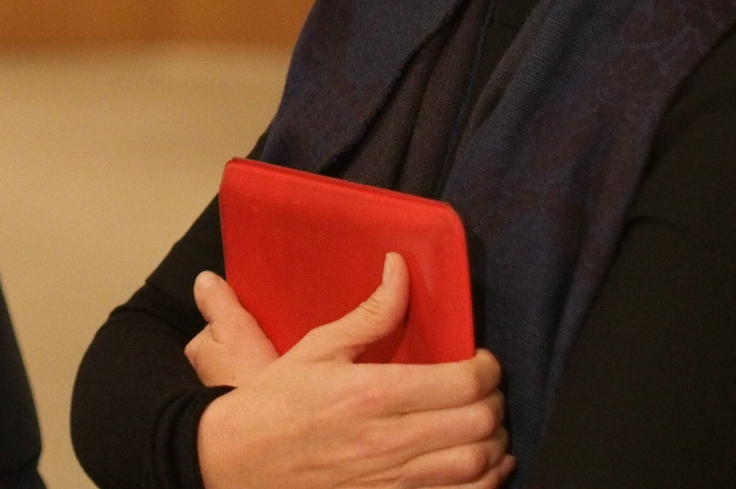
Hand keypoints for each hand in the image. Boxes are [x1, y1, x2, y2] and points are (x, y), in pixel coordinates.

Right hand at [196, 254, 512, 488]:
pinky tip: (484, 466)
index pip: (460, 382)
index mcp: (371, 393)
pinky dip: (485, 483)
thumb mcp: (318, 348)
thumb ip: (371, 313)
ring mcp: (391, 480)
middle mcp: (388, 440)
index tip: (483, 360)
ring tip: (487, 424)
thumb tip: (400, 268)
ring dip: (494, 442)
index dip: (486, 369)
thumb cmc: (277, 402)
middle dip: (495, 402)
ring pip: (476, 466)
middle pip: (477, 423)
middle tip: (487, 389)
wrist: (241, 460)